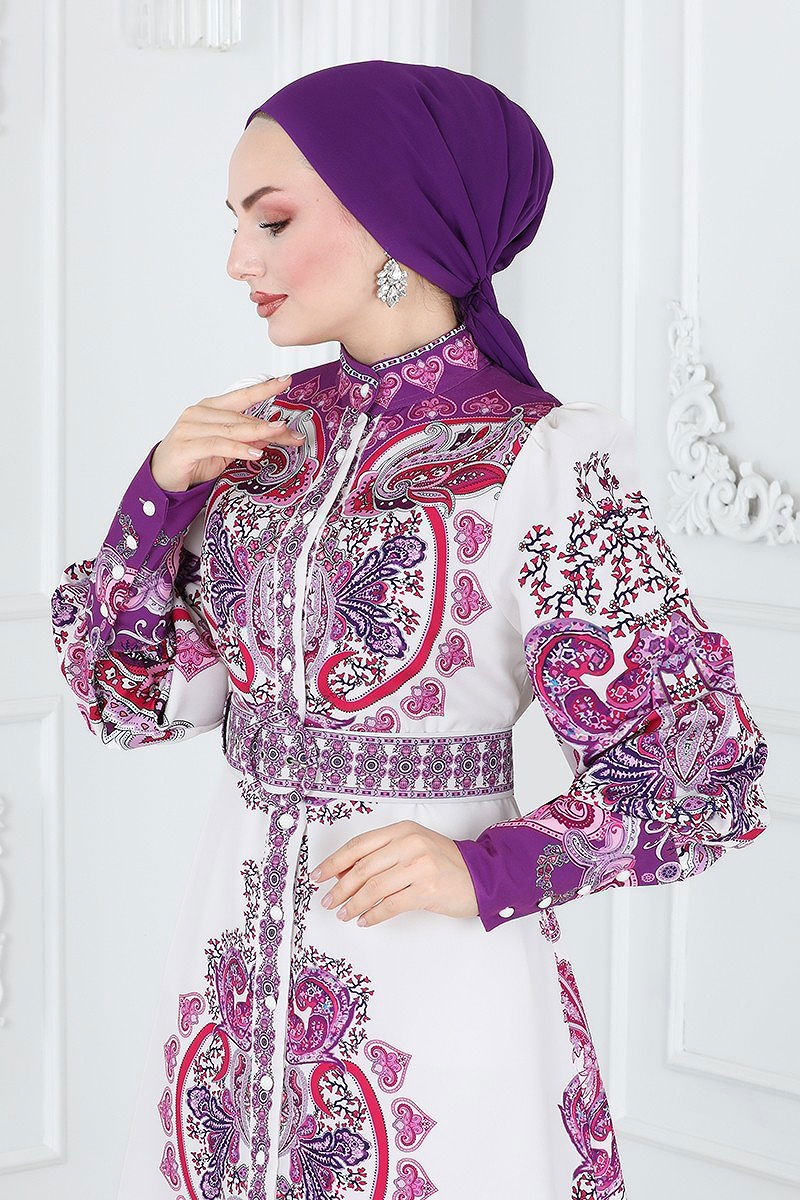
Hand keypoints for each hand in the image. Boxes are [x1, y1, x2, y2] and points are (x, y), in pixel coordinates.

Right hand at [150, 375, 305, 491]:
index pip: (242, 395)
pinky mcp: (185, 447)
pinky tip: (255, 453)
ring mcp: (190, 428)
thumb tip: (271, 434)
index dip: (264, 388)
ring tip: (279, 433)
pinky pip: (217, 445)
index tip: (286, 380)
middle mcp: (199, 413)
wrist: (161, 478)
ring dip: (258, 432)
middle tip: (293, 431)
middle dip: (269, 425)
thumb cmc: (192, 460)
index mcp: (210, 408)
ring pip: (231, 428)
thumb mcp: (225, 450)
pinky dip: (238, 448)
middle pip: (241, 416)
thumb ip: (245, 440)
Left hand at [309, 820, 478, 926]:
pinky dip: (373, 914)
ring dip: (354, 904)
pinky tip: (365, 920)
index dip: (334, 861)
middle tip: (328, 901)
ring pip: (374, 888)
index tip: (317, 875)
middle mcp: (410, 844)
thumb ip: (382, 856)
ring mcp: (420, 866)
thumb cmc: (444, 863)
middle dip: (340, 888)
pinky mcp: (428, 889)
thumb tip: (343, 874)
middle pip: (363, 868)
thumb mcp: (412, 848)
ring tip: (344, 914)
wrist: (482, 875)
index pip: (359, 844)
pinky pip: (391, 905)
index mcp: (403, 830)